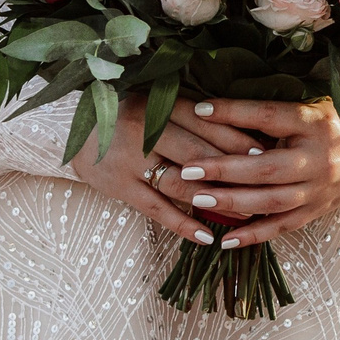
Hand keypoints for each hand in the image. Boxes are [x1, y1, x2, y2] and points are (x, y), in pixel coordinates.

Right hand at [68, 100, 269, 248]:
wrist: (73, 129)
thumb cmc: (128, 113)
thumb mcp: (157, 102)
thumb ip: (192, 114)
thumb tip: (244, 128)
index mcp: (159, 106)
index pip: (206, 123)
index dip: (237, 138)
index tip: (266, 151)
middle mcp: (146, 131)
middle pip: (198, 153)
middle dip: (234, 170)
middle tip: (265, 183)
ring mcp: (132, 162)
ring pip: (181, 184)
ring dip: (215, 200)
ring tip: (245, 213)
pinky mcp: (120, 188)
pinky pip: (157, 209)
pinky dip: (183, 224)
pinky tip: (207, 236)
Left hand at [159, 97, 339, 246]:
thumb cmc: (334, 117)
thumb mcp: (312, 102)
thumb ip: (275, 107)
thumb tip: (223, 102)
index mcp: (317, 122)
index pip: (270, 116)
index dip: (234, 112)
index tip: (199, 109)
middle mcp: (320, 158)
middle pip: (266, 168)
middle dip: (224, 169)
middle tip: (188, 167)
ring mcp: (320, 188)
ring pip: (271, 201)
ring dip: (232, 201)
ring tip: (197, 198)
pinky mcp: (318, 211)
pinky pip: (283, 226)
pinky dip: (253, 235)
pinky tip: (224, 239)